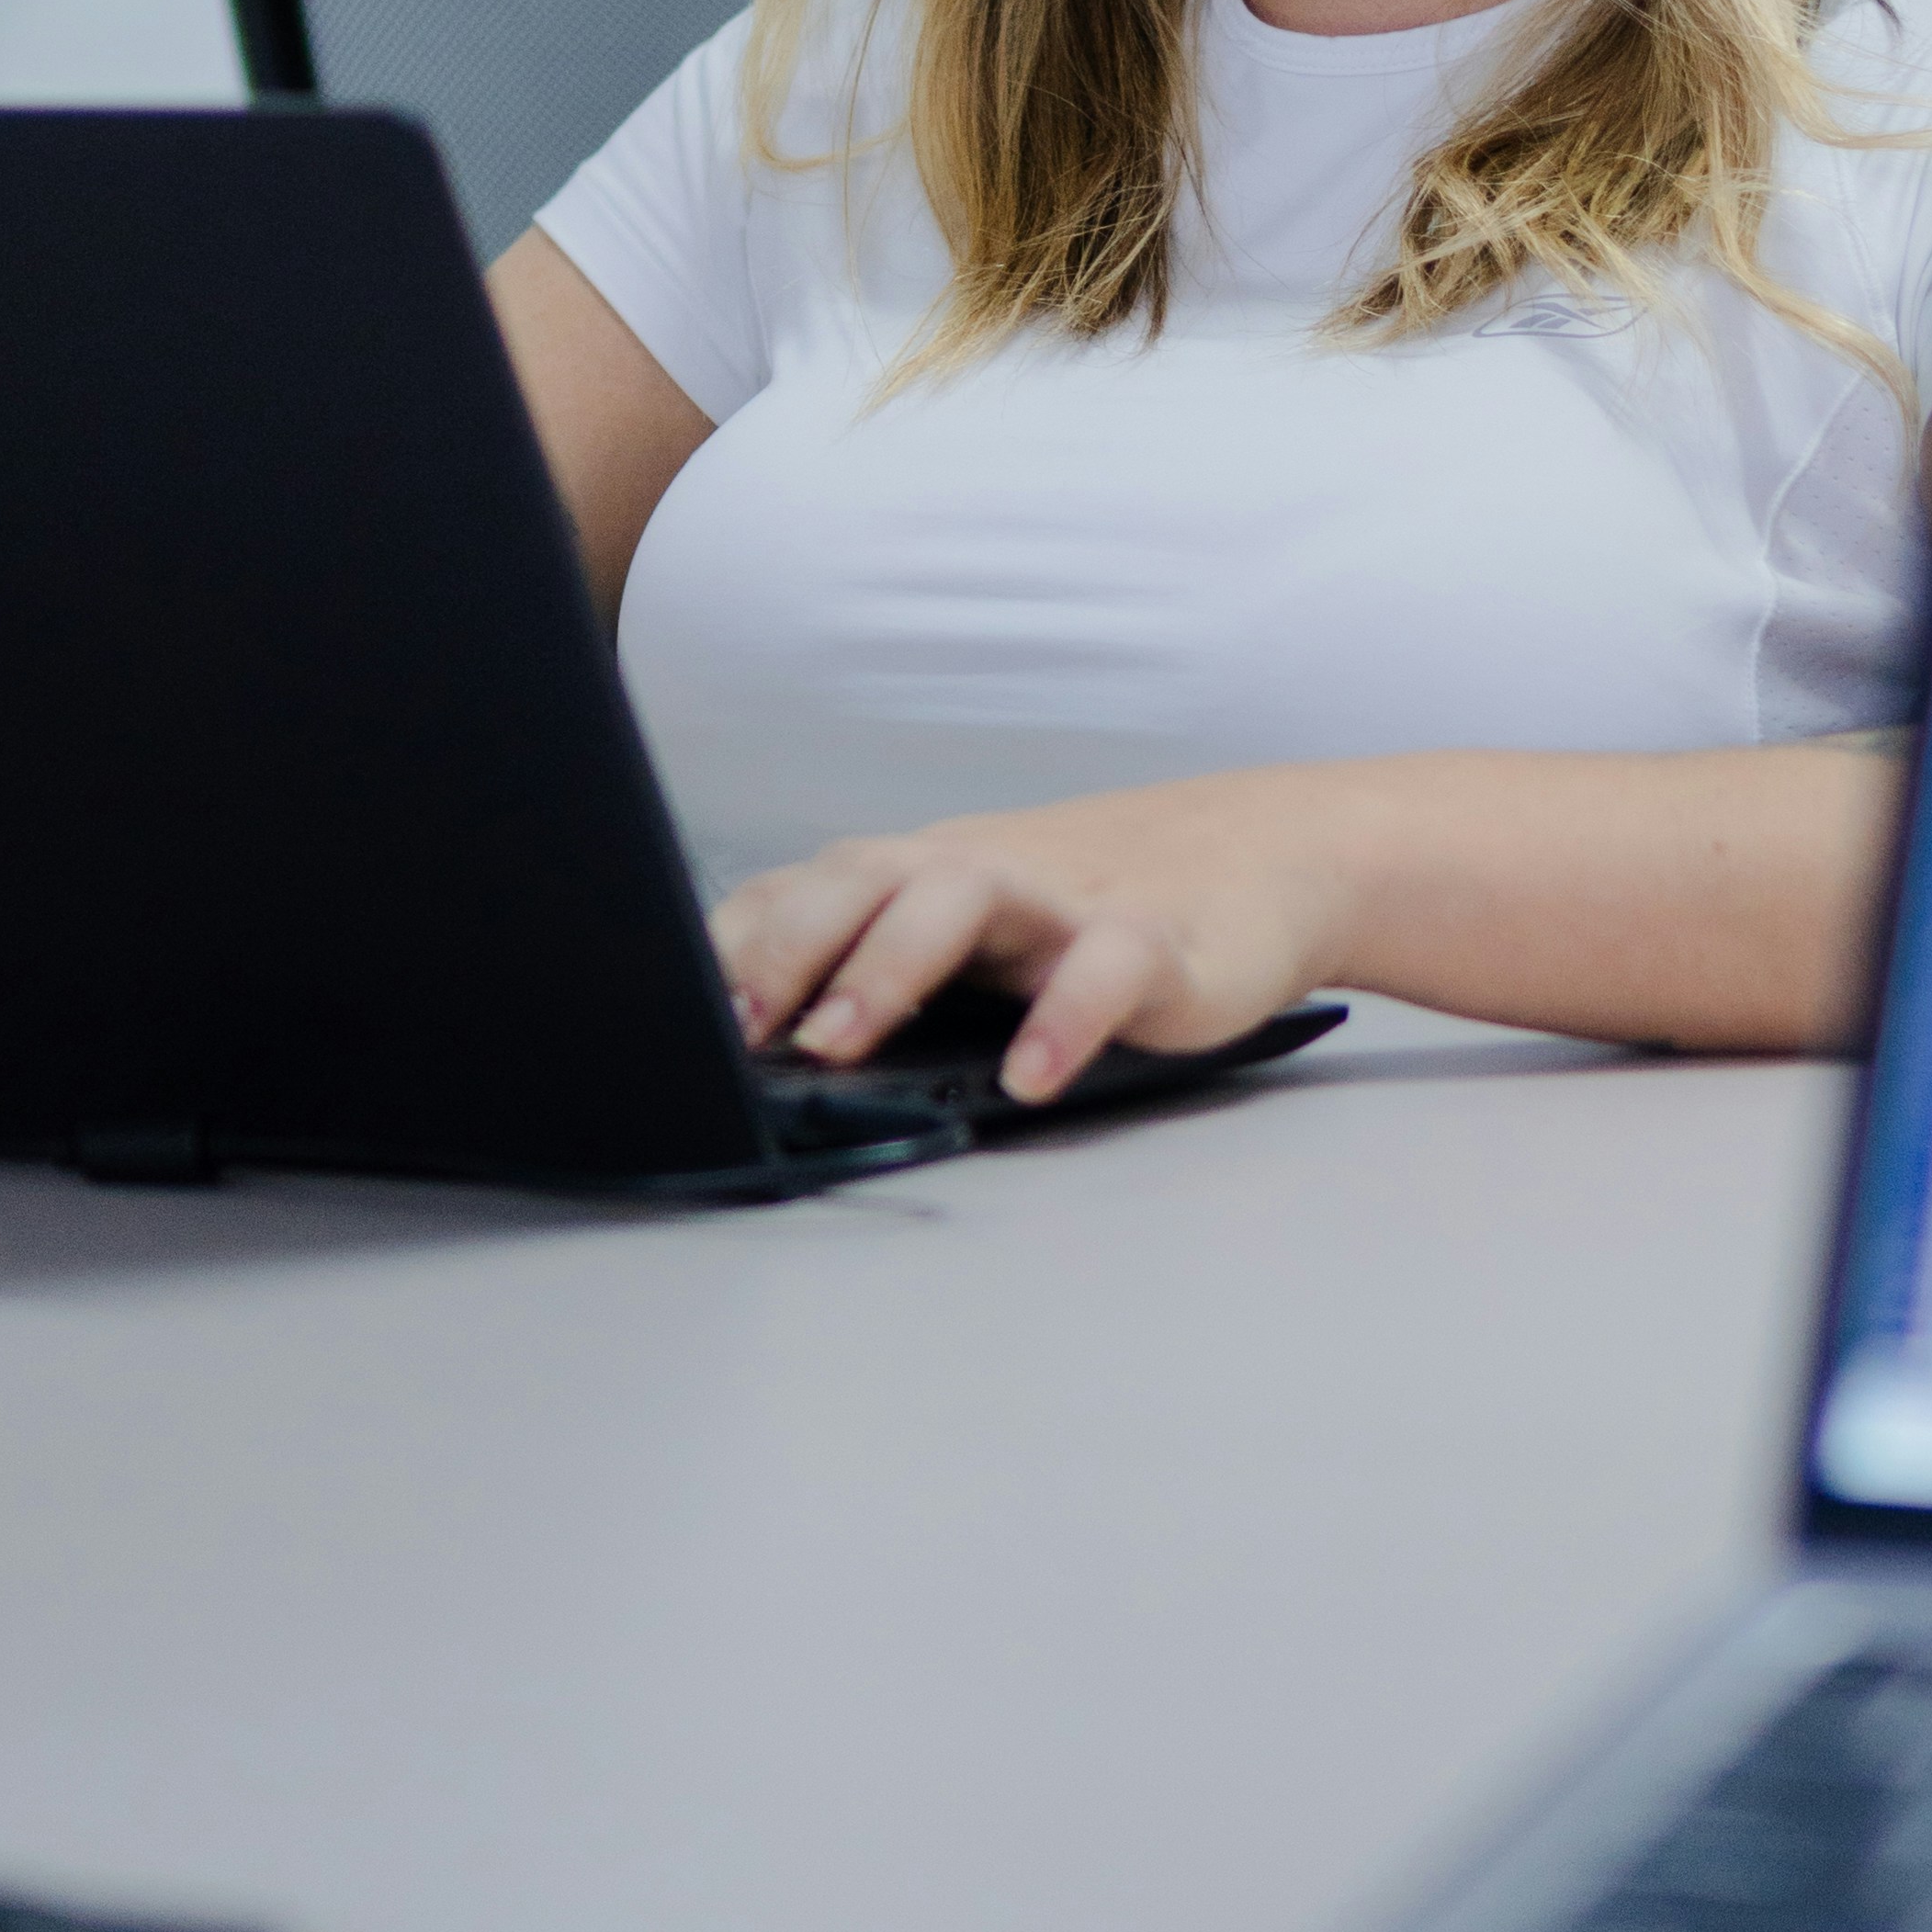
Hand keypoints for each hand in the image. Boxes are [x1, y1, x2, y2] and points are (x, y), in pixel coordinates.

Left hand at [712, 767, 1357, 1108]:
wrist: (1262, 854)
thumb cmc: (1087, 908)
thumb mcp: (974, 931)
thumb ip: (882, 968)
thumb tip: (754, 1058)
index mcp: (922, 872)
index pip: (804, 891)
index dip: (732, 949)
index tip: (669, 1016)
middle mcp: (978, 871)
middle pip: (862, 877)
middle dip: (787, 948)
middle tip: (736, 1028)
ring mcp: (1064, 898)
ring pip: (960, 898)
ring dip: (887, 964)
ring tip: (838, 1040)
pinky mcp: (1153, 939)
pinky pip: (1101, 970)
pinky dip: (1061, 1020)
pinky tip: (1033, 1077)